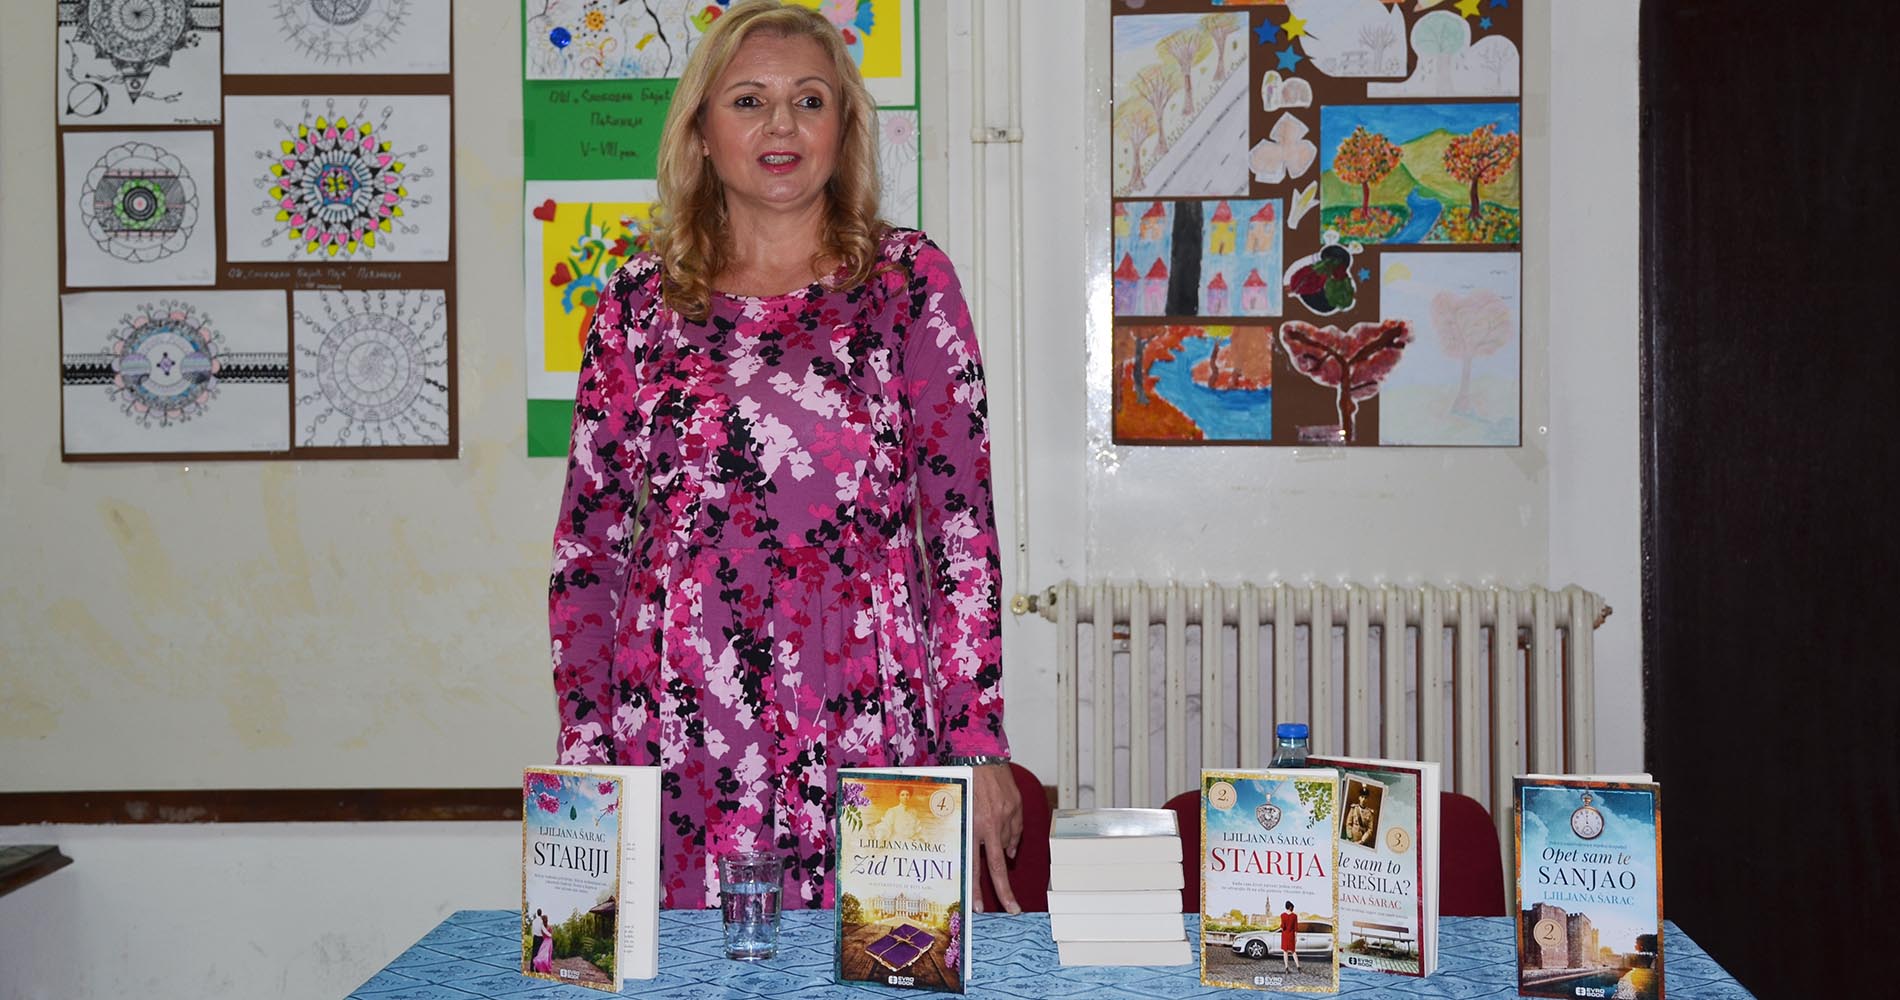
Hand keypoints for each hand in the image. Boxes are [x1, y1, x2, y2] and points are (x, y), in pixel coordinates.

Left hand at [971, 763, 1023, 913]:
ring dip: (1001, 847)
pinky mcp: (1016, 808)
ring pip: (1007, 846)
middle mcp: (989, 825)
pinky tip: (1006, 836)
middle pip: (998, 867)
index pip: (974, 867)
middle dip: (1005, 892)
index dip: (977, 889)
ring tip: (990, 830)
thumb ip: (969, 835)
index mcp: (971, 827)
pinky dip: (1011, 837)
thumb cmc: (963, 783)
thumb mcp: (957, 811)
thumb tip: (995, 856)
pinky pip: (1016, 832)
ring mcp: (1006, 817)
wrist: (980, 755)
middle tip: (1012, 909)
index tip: (979, 907)